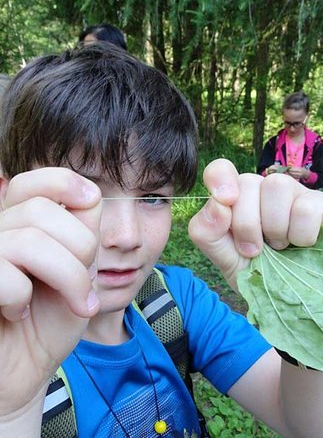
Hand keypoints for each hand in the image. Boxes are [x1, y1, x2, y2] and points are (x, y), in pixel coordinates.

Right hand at [0, 168, 100, 429]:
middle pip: (42, 212)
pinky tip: (19, 312)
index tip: (88, 200)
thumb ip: (82, 231)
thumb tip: (88, 194)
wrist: (26, 367)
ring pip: (29, 240)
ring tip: (74, 302)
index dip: (65, 182)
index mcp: (20, 221)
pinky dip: (22, 298)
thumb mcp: (81, 270)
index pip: (36, 180)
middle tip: (84, 285)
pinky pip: (3, 274)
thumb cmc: (52, 318)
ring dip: (68, 277)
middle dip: (80, 250)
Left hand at [189, 159, 322, 289]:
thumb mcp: (223, 258)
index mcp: (235, 197)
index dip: (220, 179)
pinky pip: (305, 208)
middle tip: (255, 250)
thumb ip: (207, 232)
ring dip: (274, 228)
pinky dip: (300, 235)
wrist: (292, 296)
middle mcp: (262, 189)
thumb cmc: (256, 272)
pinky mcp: (321, 203)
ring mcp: (292, 192)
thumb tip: (218, 204)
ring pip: (277, 186)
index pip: (220, 170)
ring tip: (279, 246)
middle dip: (247, 224)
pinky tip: (301, 245)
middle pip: (248, 182)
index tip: (225, 201)